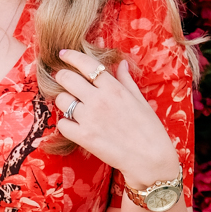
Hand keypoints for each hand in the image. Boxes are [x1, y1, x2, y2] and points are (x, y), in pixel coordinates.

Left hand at [54, 48, 180, 190]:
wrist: (149, 158)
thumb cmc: (148, 128)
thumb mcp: (140, 99)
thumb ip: (126, 80)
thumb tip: (121, 64)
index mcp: (113, 87)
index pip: (86, 63)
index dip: (71, 56)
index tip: (63, 54)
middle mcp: (99, 99)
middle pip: (67, 78)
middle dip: (61, 76)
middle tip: (62, 80)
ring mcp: (89, 118)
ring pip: (62, 100)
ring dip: (63, 101)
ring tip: (70, 105)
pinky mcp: (83, 137)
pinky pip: (62, 124)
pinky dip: (65, 124)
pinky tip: (72, 125)